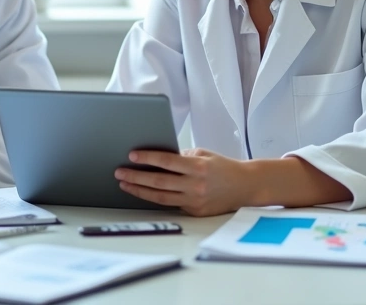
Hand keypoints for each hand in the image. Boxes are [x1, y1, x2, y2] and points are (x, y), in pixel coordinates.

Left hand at [115, 148, 252, 216]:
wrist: (245, 186)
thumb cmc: (223, 167)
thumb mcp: (204, 154)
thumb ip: (182, 156)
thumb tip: (157, 157)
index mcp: (198, 166)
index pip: (167, 161)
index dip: (148, 158)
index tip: (132, 156)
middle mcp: (195, 185)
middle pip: (159, 181)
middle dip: (136, 176)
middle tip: (120, 172)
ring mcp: (195, 201)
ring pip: (161, 197)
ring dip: (140, 190)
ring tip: (125, 184)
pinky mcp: (195, 212)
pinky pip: (171, 205)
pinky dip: (155, 198)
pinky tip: (143, 193)